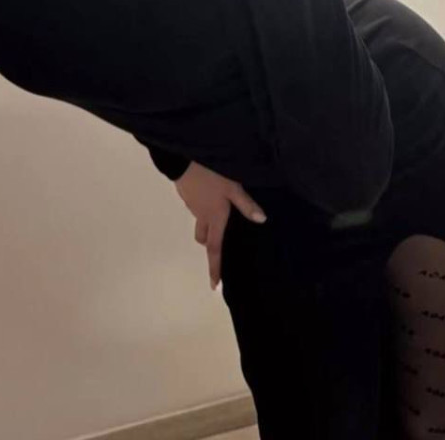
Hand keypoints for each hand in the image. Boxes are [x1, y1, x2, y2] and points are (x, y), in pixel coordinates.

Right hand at [175, 161, 266, 290]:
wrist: (183, 158)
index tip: (215, 286)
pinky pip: (196, 207)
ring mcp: (192, 205)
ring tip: (219, 210)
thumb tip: (262, 220)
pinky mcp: (186, 194)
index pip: (215, 249)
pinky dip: (203, 206)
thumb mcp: (233, 187)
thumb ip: (246, 204)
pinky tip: (210, 193)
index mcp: (214, 218)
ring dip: (207, 223)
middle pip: (204, 238)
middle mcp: (201, 216)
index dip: (216, 268)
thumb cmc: (211, 175)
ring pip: (199, 221)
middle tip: (221, 238)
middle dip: (211, 242)